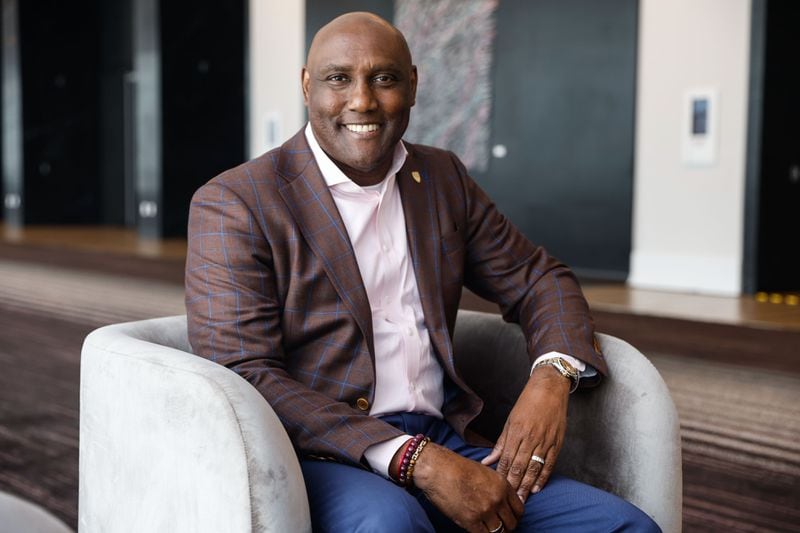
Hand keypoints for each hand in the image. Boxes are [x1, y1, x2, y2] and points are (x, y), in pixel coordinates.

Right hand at [411, 443, 523, 531]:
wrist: (437, 469)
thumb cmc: (456, 467)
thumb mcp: (485, 472)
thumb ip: (496, 487)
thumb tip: (501, 502)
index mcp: (503, 485)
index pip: (519, 509)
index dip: (514, 517)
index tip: (508, 519)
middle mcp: (497, 499)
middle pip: (511, 523)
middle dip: (506, 527)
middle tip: (498, 527)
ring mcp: (485, 511)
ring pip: (499, 532)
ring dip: (493, 532)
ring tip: (486, 529)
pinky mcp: (470, 520)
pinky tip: (475, 529)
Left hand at [481, 366, 569, 501]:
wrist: (549, 388)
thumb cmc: (527, 403)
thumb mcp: (510, 420)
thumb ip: (500, 443)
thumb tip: (487, 460)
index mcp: (516, 431)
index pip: (507, 458)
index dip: (502, 475)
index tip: (497, 487)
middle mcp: (530, 438)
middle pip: (520, 466)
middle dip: (514, 485)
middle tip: (509, 500)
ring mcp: (545, 441)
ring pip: (534, 468)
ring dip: (527, 485)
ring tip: (522, 499)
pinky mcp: (556, 442)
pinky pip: (549, 464)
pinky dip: (543, 477)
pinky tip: (537, 487)